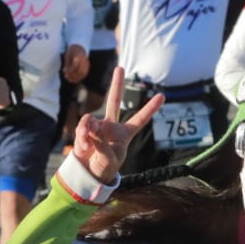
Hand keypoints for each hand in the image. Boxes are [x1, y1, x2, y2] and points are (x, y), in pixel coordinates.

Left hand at [62, 45, 89, 82]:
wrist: (79, 49)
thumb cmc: (71, 53)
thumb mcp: (67, 56)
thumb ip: (67, 64)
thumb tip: (65, 71)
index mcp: (79, 56)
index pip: (75, 65)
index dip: (70, 70)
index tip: (64, 72)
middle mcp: (85, 60)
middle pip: (80, 71)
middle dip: (72, 75)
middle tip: (66, 76)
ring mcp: (87, 64)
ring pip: (83, 74)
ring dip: (75, 77)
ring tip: (68, 78)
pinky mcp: (87, 68)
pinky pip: (84, 75)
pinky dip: (78, 78)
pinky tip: (72, 79)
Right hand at [73, 64, 164, 182]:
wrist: (88, 175)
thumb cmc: (104, 169)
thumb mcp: (109, 159)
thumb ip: (102, 143)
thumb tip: (93, 128)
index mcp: (125, 134)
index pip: (140, 119)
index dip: (151, 108)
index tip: (163, 95)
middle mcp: (112, 127)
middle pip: (114, 101)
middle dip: (116, 84)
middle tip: (120, 68)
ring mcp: (97, 127)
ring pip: (91, 119)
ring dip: (88, 131)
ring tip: (88, 146)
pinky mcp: (84, 130)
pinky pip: (82, 127)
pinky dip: (82, 137)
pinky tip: (83, 147)